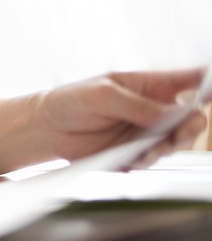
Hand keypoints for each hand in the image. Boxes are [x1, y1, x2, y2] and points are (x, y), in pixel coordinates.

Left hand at [36, 67, 207, 165]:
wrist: (46, 128)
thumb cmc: (72, 100)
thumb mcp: (104, 94)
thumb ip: (139, 105)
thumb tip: (174, 113)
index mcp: (149, 85)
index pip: (190, 80)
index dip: (207, 84)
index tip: (210, 91)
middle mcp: (153, 109)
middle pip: (190, 117)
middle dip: (192, 124)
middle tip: (186, 126)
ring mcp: (145, 133)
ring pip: (175, 142)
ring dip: (169, 146)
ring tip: (151, 148)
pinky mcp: (134, 153)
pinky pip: (151, 160)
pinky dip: (147, 160)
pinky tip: (135, 158)